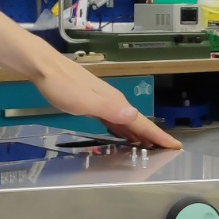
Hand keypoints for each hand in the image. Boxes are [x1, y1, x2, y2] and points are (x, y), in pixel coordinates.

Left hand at [31, 57, 180, 147]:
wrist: (44, 67)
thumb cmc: (61, 85)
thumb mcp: (84, 101)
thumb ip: (109, 109)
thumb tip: (134, 115)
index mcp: (114, 103)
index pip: (141, 122)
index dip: (158, 135)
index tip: (174, 146)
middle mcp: (113, 101)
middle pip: (138, 123)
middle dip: (154, 137)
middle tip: (168, 151)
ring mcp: (103, 101)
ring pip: (127, 122)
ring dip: (139, 134)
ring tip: (151, 148)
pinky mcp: (93, 103)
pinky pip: (114, 120)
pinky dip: (123, 130)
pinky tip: (123, 135)